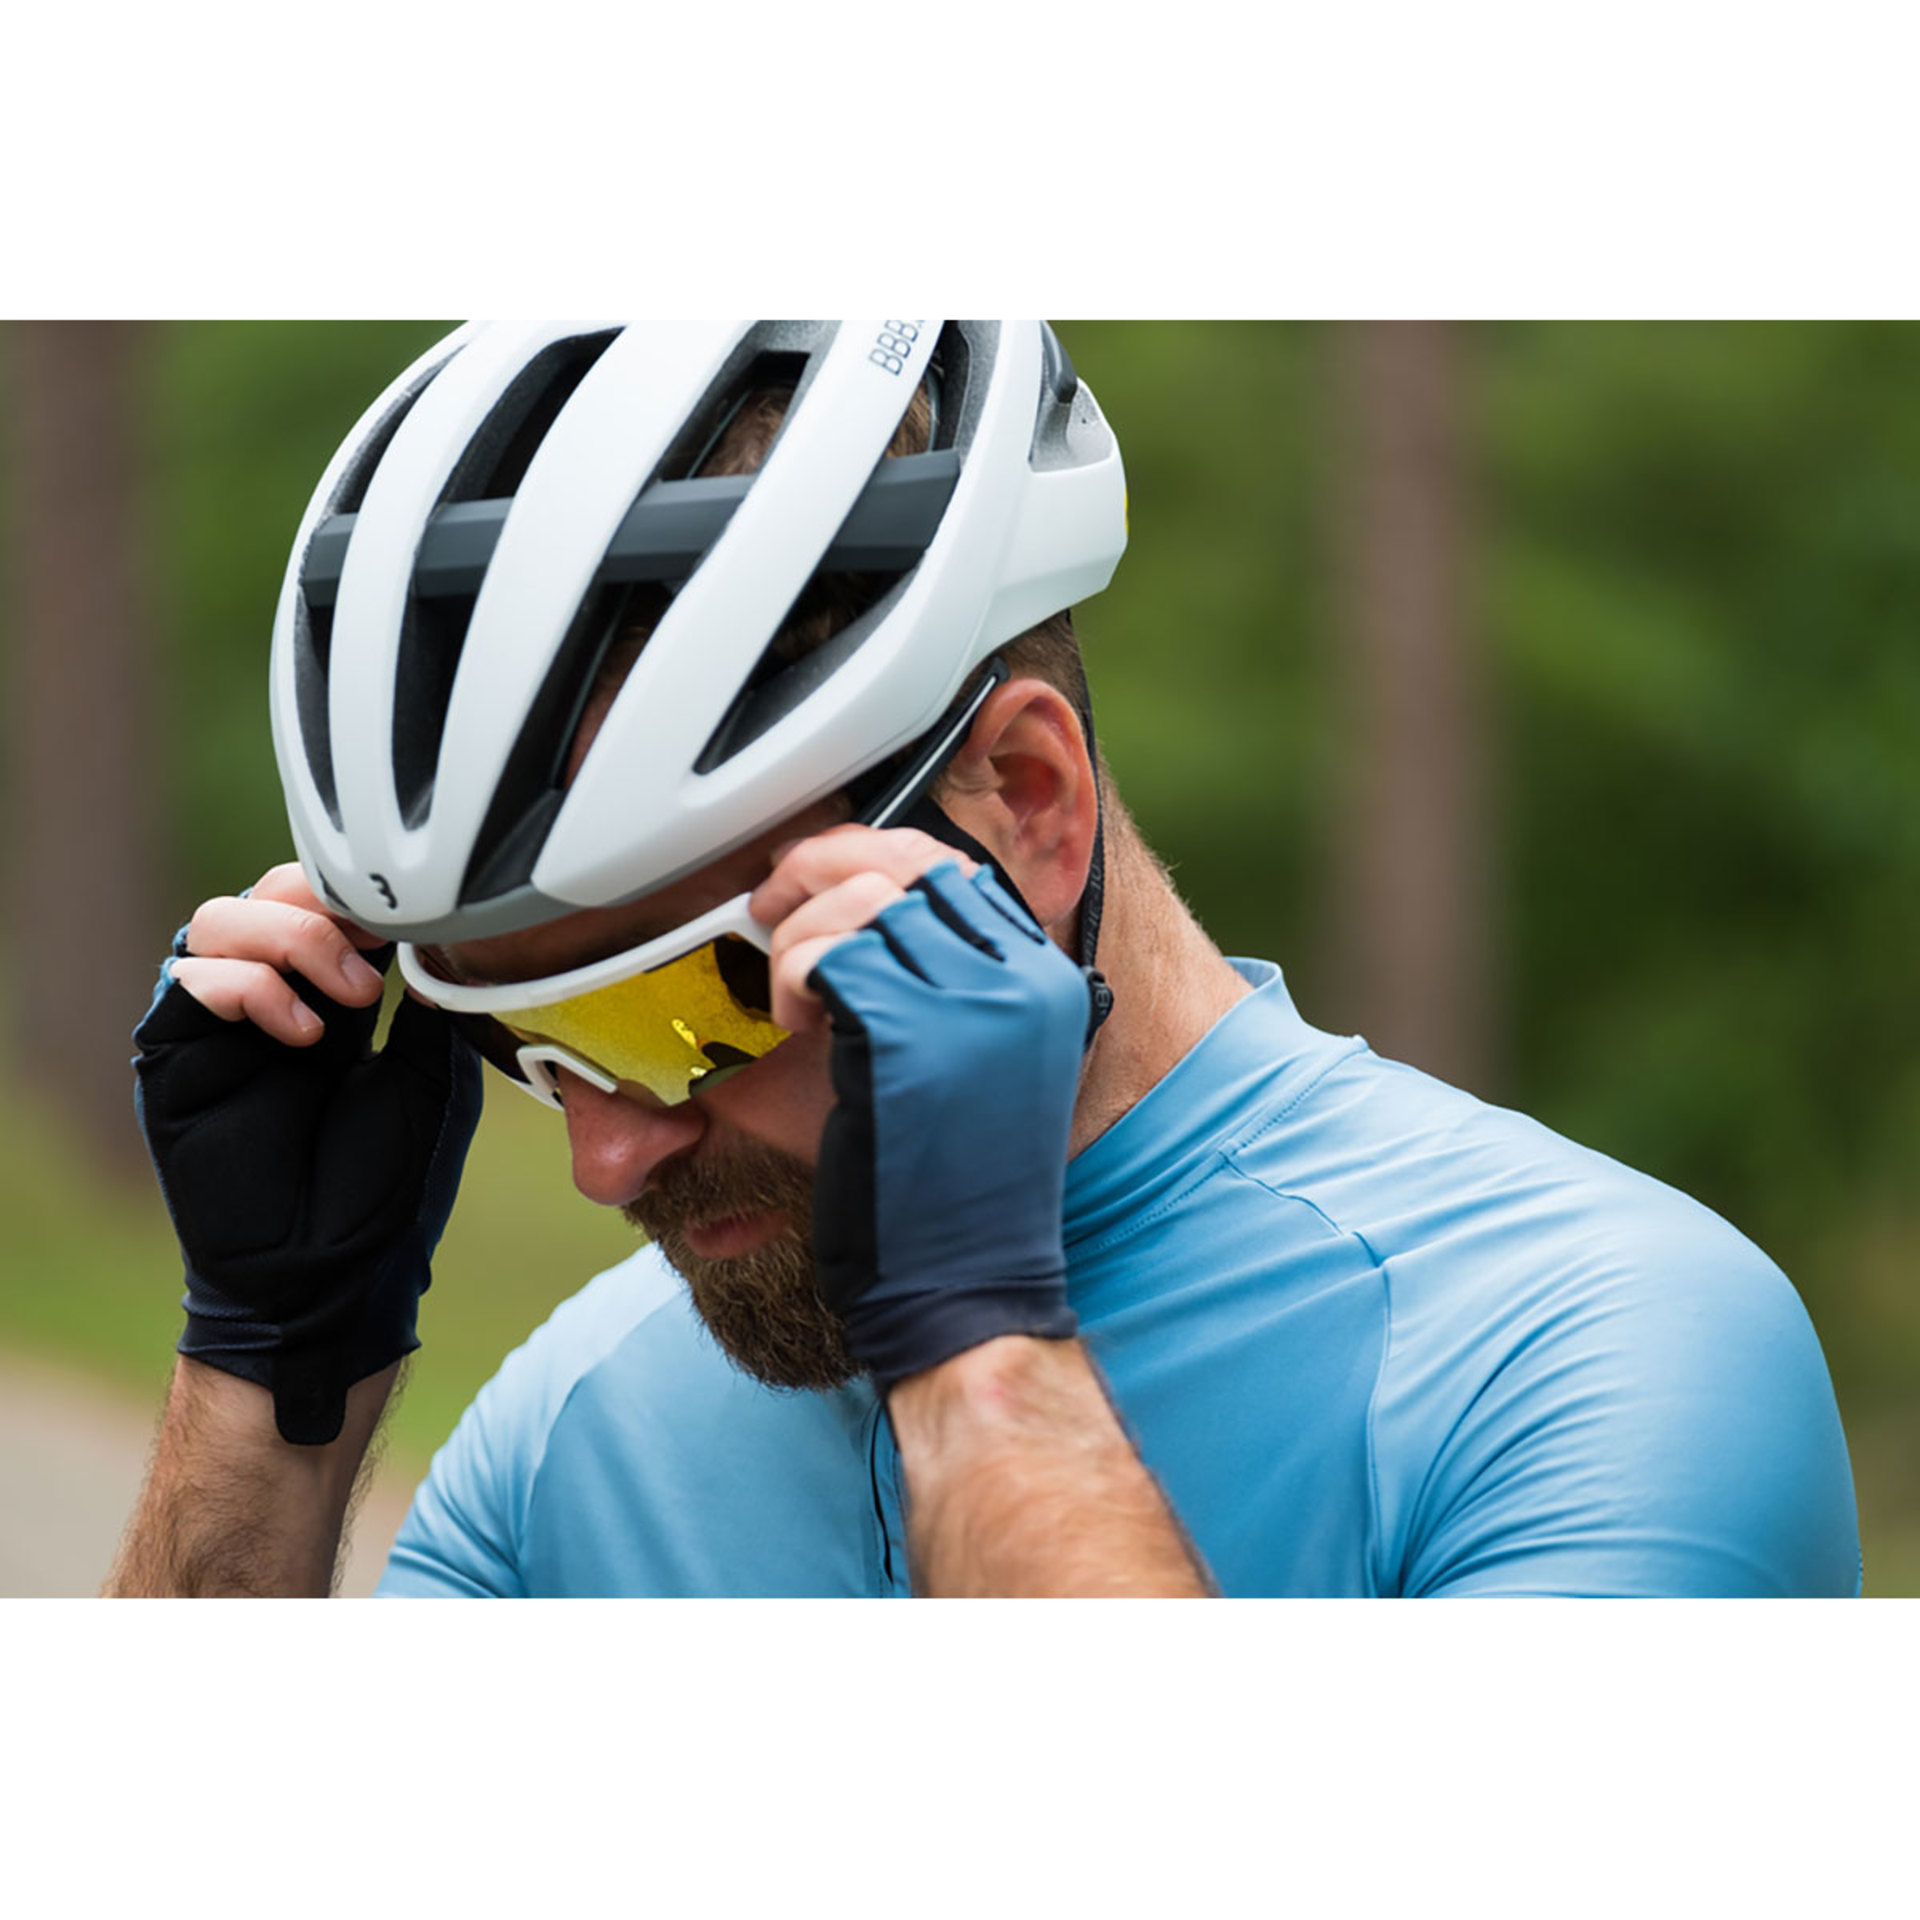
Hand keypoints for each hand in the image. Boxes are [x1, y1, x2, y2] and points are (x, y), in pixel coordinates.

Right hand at [132, 863, 481, 1443]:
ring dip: (290, 937)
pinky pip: (188, 981)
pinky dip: (251, 986)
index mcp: (328, 1000)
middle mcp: (267, 1001)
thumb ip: (429, 1005)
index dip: (360, 893)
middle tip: (378, 950)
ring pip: (217, 919)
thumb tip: (445, 932)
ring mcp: (216, 1028)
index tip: (416, 913)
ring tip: (349, 999)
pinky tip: (305, 1035)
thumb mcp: (429, 1079)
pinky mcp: (174, 1062)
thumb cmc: (388, 1189)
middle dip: (324, 902)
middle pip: (266, 892)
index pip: (322, 902)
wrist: (334, 1275)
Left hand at [755, 835, 1090, 1393]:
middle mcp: (1020, 981)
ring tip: (792, 996)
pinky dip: (789, 979)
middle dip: (823, 868)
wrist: (964, 1288)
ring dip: (800, 935)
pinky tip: (795, 1026)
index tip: (823, 882)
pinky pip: (822, 958)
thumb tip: (879, 908)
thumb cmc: (956, 1193)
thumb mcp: (979, 1068)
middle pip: (906, 862)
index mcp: (1046, 984)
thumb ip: (951, 986)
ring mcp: (969, 1005)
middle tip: (772, 903)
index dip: (876, 858)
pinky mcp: (906, 1038)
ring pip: (858, 901)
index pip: (957, 869)